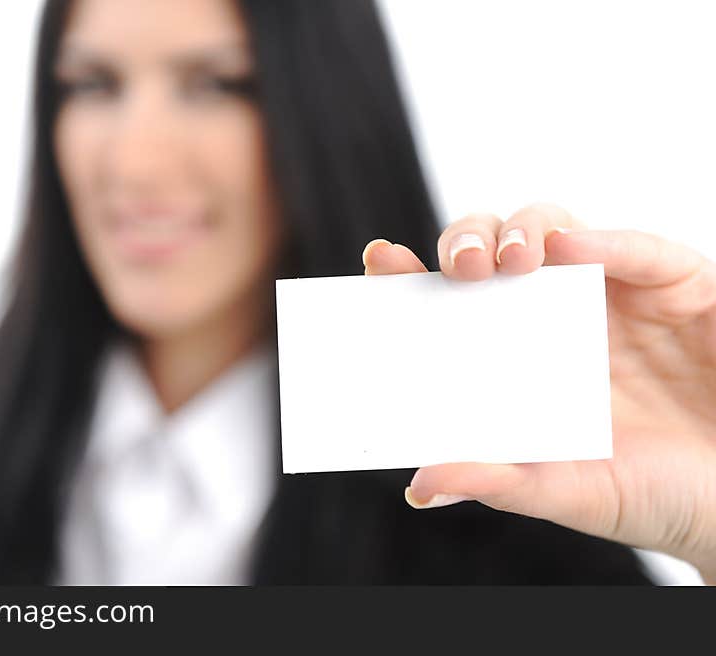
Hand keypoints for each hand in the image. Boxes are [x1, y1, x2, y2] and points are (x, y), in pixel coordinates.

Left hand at [362, 202, 715, 583]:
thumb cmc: (652, 494)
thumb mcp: (567, 491)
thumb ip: (500, 481)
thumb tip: (421, 485)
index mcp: (520, 356)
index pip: (454, 301)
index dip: (415, 276)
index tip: (379, 263)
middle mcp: (558, 316)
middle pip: (495, 249)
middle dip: (467, 242)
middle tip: (458, 268)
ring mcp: (615, 295)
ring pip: (556, 230)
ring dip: (525, 230)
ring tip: (510, 260)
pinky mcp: (677, 286)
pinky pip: (639, 250)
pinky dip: (605, 242)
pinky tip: (570, 250)